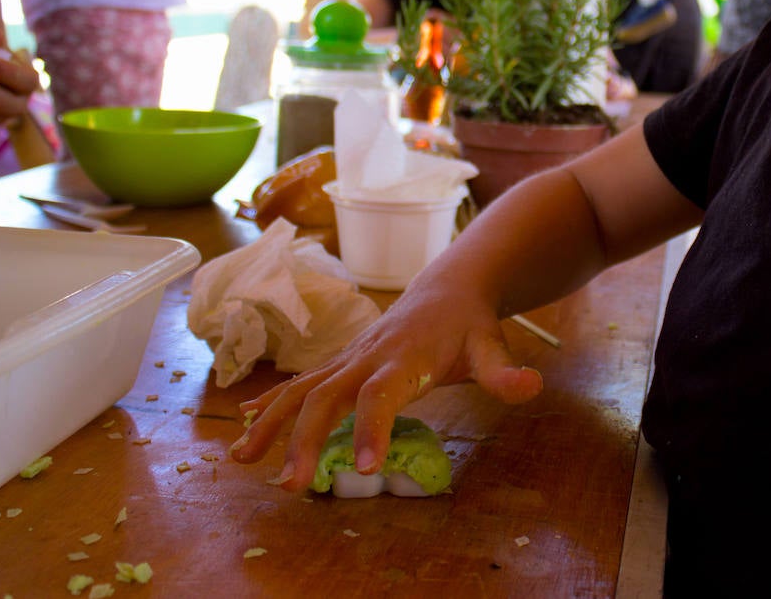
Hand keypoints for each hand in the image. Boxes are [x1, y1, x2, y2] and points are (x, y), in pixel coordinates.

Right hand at [229, 276, 543, 490]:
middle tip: (289, 485)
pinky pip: (300, 383)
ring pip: (300, 389)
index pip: (380, 393)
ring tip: (240, 460)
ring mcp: (349, 358)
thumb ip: (504, 372)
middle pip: (325, 395)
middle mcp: (367, 357)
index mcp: (404, 357)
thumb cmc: (469, 324)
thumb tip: (530, 386)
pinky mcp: (340, 362)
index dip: (371, 427)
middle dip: (303, 439)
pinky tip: (245, 424)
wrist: (449, 285)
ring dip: (269, 423)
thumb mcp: (493, 346)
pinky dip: (270, 403)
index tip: (364, 468)